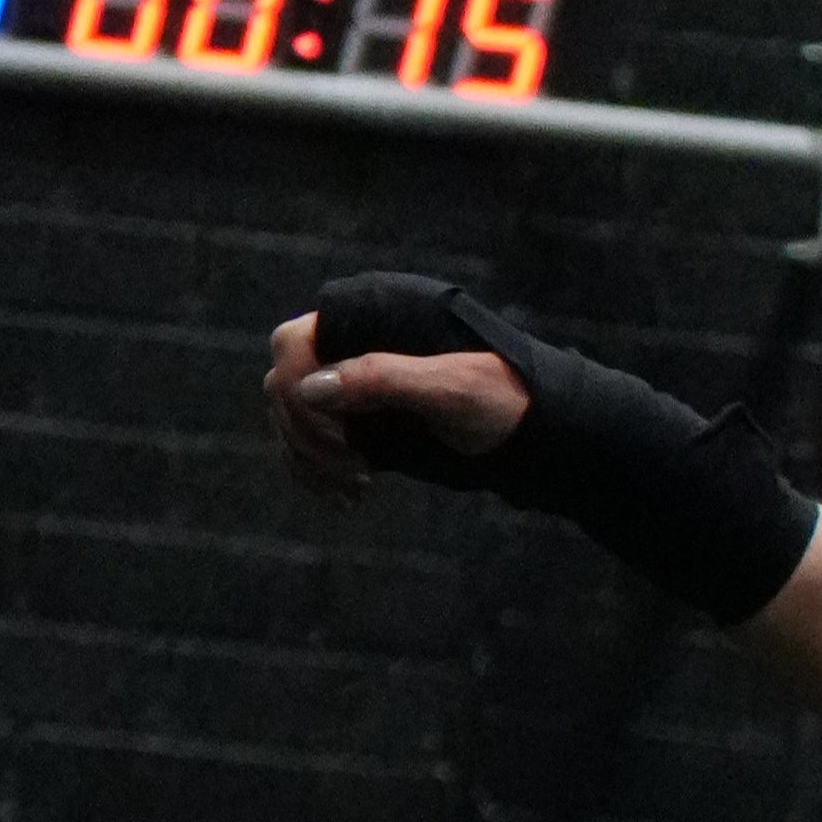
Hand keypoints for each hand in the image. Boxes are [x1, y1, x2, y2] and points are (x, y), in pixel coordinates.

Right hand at [259, 310, 528, 503]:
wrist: (534, 432)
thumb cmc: (502, 399)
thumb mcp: (451, 388)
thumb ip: (384, 378)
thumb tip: (310, 387)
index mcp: (370, 322)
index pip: (295, 346)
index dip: (301, 392)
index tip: (340, 436)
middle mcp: (353, 350)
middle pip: (287, 385)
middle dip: (308, 432)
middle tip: (352, 470)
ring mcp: (354, 388)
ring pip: (295, 418)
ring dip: (310, 458)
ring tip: (353, 491)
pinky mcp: (363, 422)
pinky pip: (314, 444)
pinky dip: (317, 473)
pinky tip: (345, 499)